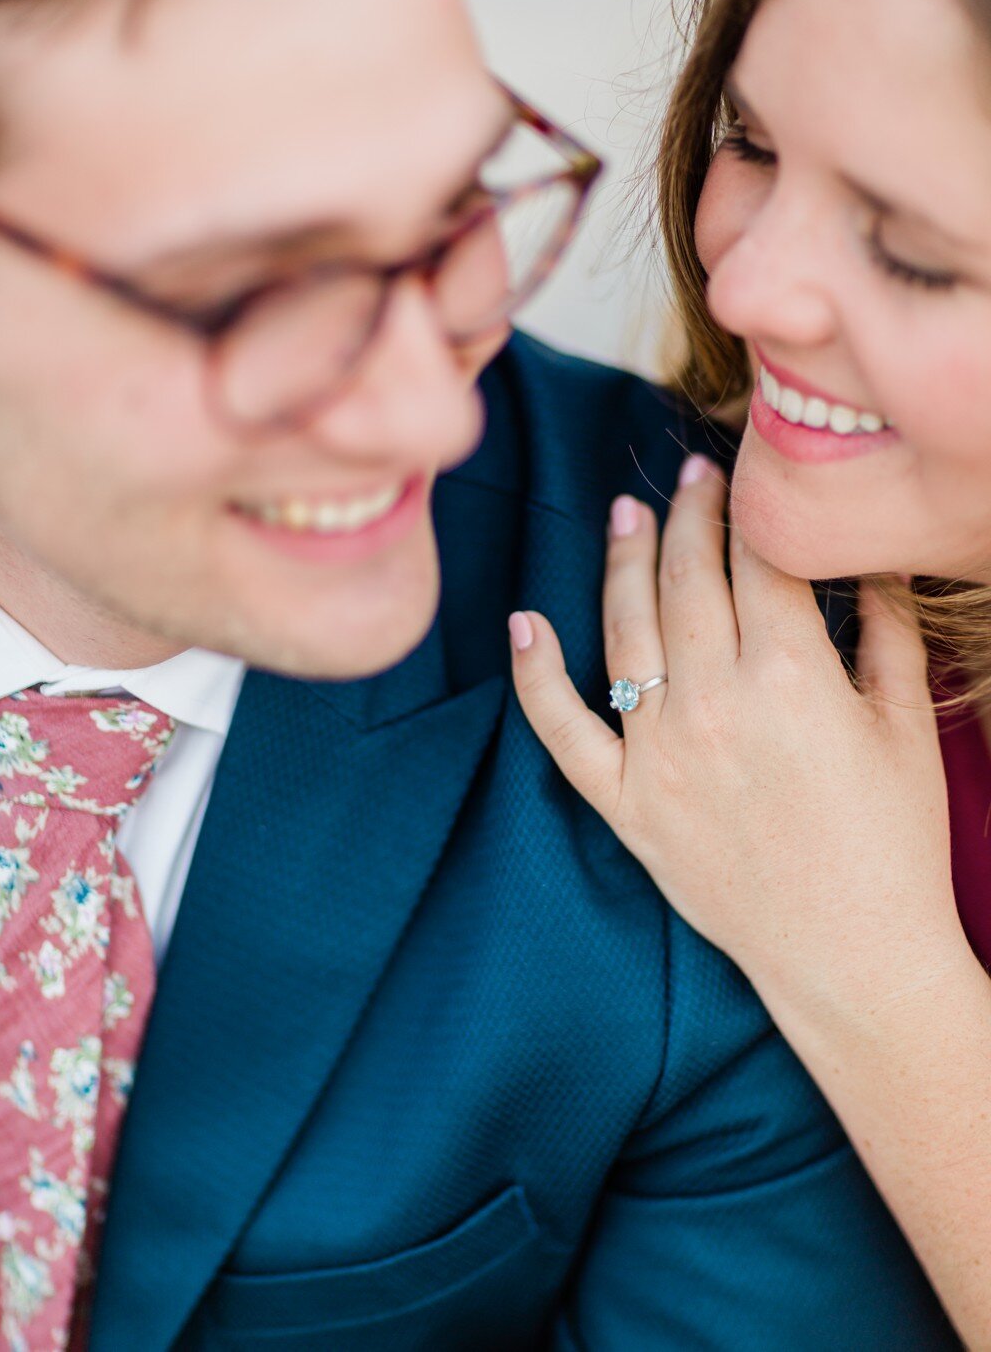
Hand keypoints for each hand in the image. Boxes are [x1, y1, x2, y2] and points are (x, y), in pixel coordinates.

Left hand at [508, 455, 954, 1015]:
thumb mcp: (905, 725)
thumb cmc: (892, 841)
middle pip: (686, 585)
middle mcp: (714, 705)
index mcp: (792, 678)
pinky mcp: (623, 803)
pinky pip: (563, 729)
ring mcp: (659, 755)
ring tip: (624, 513)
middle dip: (686, 519)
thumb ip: (882, 632)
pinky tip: (523, 622)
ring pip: (624, 635)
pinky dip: (536, 674)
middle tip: (684, 477)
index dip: (745, 509)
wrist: (853, 955)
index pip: (756, 563)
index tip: (737, 472)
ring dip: (621, 565)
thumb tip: (863, 561)